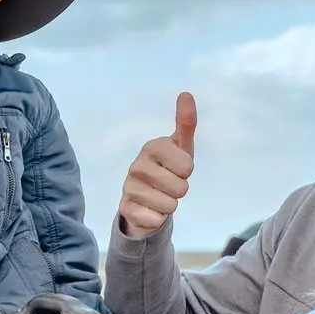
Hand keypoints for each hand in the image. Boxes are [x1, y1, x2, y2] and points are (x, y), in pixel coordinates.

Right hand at [117, 92, 195, 238]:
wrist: (145, 198)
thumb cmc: (168, 168)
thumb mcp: (180, 147)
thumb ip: (186, 122)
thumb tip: (186, 94)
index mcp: (152, 147)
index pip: (188, 166)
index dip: (187, 171)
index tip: (176, 167)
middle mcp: (137, 165)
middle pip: (181, 188)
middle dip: (179, 190)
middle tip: (168, 184)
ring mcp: (129, 187)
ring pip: (170, 205)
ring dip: (169, 205)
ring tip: (159, 195)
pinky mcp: (125, 209)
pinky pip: (156, 219)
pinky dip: (157, 218)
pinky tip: (150, 209)